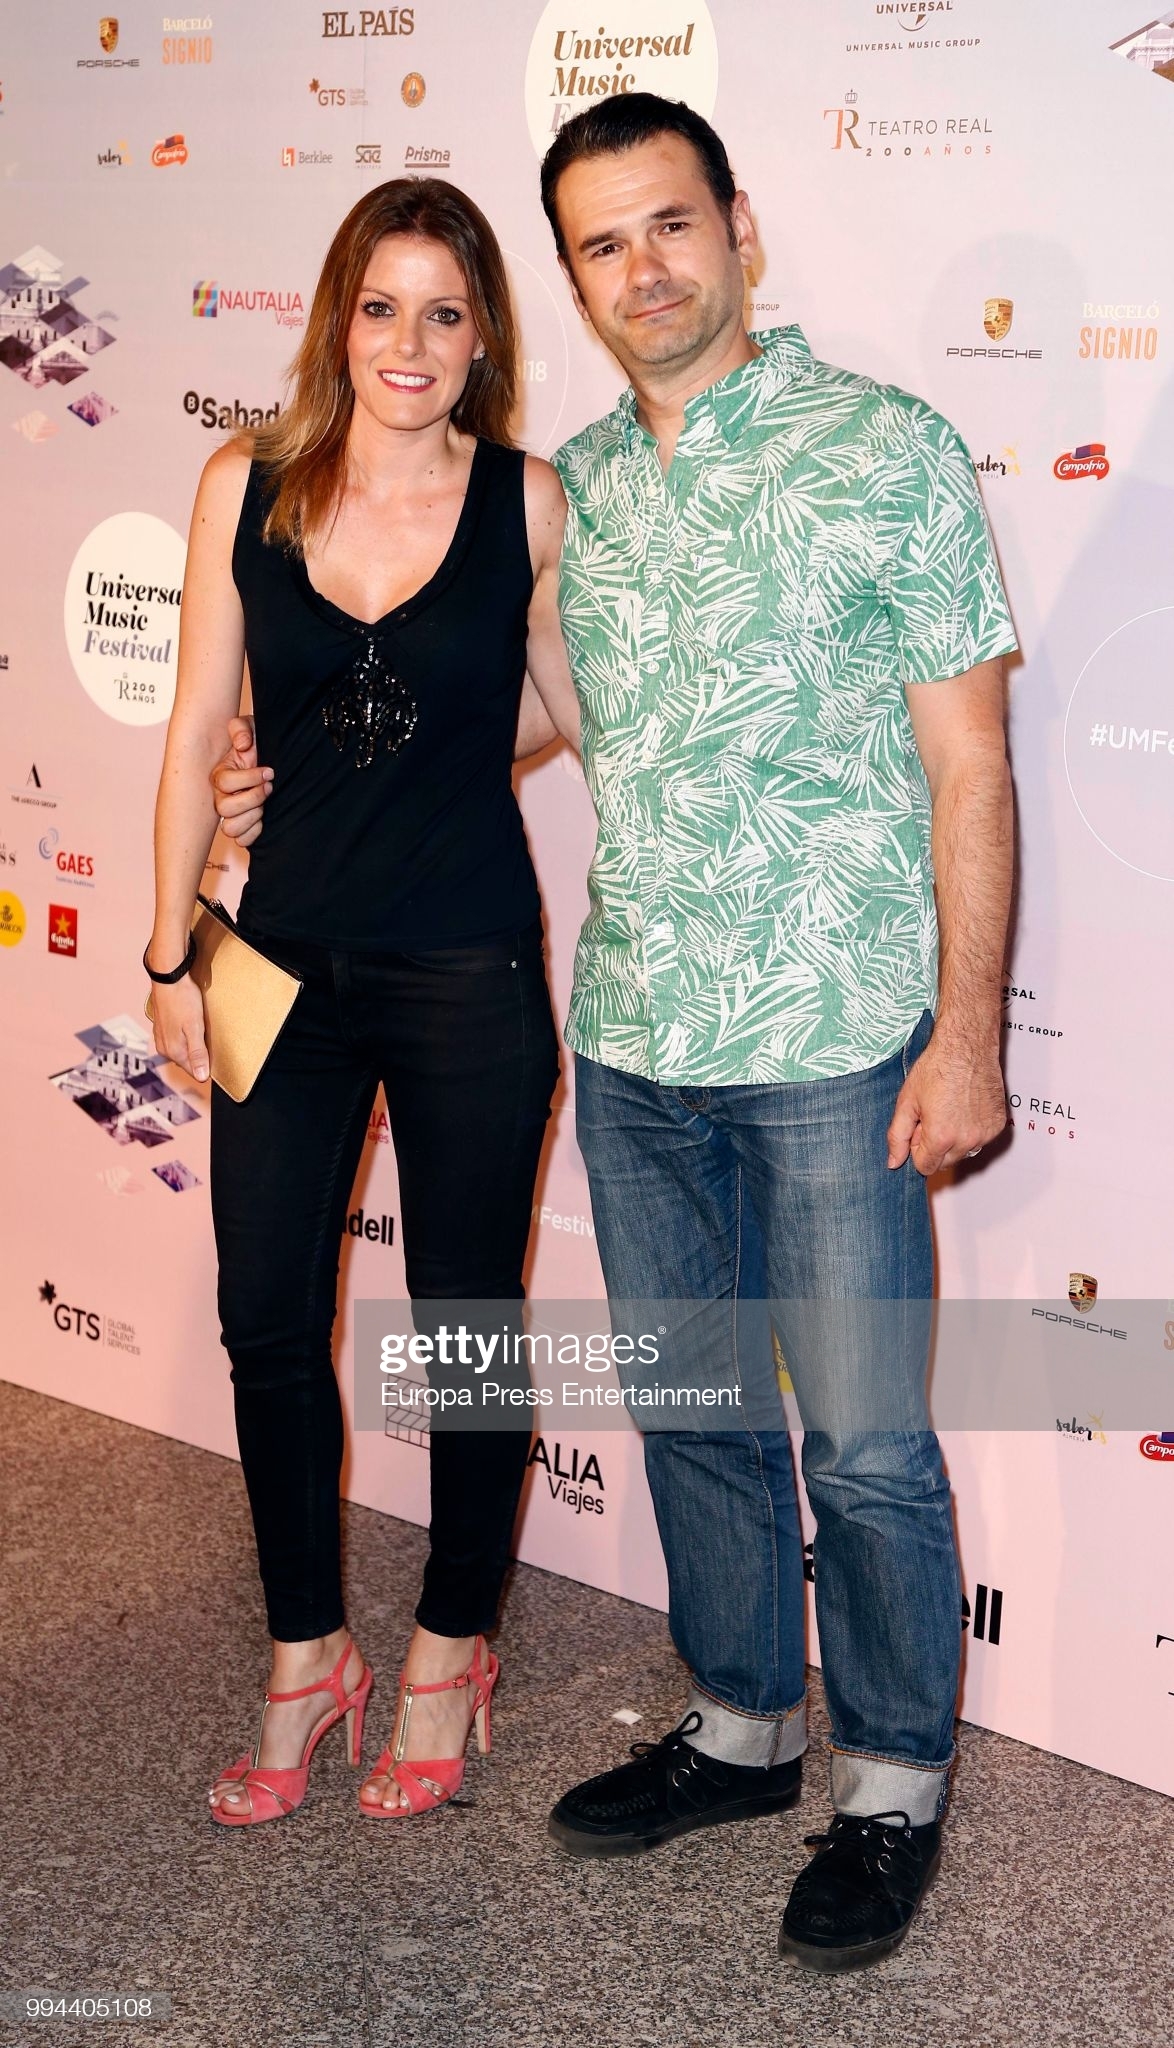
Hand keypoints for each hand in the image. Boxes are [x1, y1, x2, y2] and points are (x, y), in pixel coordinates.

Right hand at [148, 973, 209, 1083]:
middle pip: (188, 1061)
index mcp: (173, 1051)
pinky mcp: (162, 1028)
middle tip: (209, 1036)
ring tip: (200, 1028)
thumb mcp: (195, 1028)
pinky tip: (191, 1023)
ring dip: (194, 1044)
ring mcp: (161, 1038)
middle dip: (201, 1054)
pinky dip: (187, 1035)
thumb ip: (198, 1054)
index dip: (207, 1064)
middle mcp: (164, 1048)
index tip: (215, 1051)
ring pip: (183, 1050)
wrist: (168, 977)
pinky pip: (178, 1040)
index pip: (194, 1071)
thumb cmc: (182, 999)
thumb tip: (202, 1077)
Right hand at [211, 715, 271, 846]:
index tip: (269, 772)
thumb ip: (241, 729)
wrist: (271, 762)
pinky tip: (264, 818)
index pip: (225, 783)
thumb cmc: (257, 745)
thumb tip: (242, 745)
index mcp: (220, 775)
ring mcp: (231, 814)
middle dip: (252, 798)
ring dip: (252, 817)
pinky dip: (254, 833)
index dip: (249, 779)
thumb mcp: (250, 728)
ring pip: (231, 828)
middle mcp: (221, 797)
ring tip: (265, 805)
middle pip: (225, 809)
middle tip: (269, 788)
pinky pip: (242, 841)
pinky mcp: (244, 827)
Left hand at [886, 1035, 1006, 1176]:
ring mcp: (985, 1133)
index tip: (919, 1128)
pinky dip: (972, 1129)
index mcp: (941, 1137)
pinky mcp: (998, 1124)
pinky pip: (980, 1139)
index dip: (917, 1148)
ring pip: (964, 1152)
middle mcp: (966, 1140)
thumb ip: (897, 1136)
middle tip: (933, 1115)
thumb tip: (894, 1162)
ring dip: (954, 1140)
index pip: (925, 1167)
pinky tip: (966, 1107)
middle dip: (935, 1146)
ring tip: (950, 1109)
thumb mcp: (907, 1102)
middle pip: (945, 1162)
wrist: (967, 1047)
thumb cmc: (938, 1068)